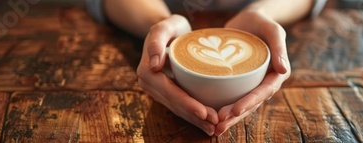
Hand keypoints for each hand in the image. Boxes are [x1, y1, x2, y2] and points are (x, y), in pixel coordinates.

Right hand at [136, 14, 217, 135]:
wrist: (169, 31)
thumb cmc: (170, 26)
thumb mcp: (164, 26)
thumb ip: (157, 38)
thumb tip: (154, 64)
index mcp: (148, 72)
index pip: (170, 92)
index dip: (187, 104)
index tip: (204, 112)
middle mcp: (149, 84)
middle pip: (175, 105)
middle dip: (195, 117)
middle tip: (215, 124)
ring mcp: (156, 91)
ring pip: (177, 110)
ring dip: (195, 121)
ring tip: (213, 128)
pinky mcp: (165, 93)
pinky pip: (179, 107)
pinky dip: (192, 116)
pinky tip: (206, 123)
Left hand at [215, 10, 290, 135]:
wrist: (250, 19)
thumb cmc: (263, 23)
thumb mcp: (273, 30)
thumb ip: (279, 47)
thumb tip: (283, 70)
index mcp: (276, 74)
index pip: (263, 92)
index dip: (250, 102)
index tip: (235, 111)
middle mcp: (265, 82)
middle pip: (251, 103)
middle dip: (236, 116)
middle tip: (219, 125)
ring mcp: (252, 84)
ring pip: (241, 104)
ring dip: (229, 117)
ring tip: (214, 128)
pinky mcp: (239, 81)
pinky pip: (232, 96)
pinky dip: (222, 106)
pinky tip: (210, 115)